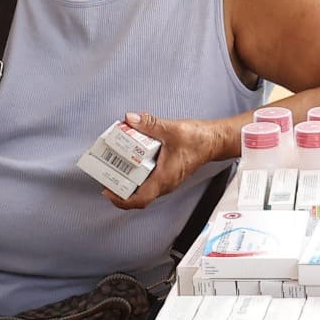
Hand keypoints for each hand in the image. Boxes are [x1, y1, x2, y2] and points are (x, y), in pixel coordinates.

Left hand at [106, 111, 227, 210]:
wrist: (214, 140)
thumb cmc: (198, 140)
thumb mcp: (172, 129)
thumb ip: (149, 124)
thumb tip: (129, 119)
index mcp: (164, 178)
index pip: (140, 200)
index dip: (120, 200)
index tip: (107, 191)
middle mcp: (165, 183)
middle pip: (137, 196)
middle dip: (119, 188)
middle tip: (105, 174)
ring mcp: (166, 180)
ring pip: (142, 188)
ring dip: (127, 180)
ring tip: (114, 166)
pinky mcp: (167, 173)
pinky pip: (148, 180)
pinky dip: (136, 173)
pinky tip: (130, 158)